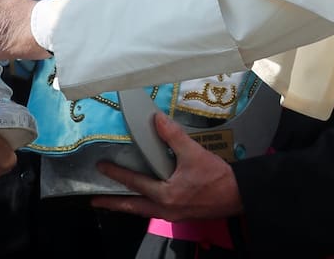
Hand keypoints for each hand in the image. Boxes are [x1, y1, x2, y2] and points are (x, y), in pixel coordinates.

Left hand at [92, 113, 243, 219]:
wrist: (238, 195)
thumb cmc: (217, 177)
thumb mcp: (194, 153)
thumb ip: (173, 136)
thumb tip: (157, 119)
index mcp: (166, 194)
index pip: (135, 182)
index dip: (117, 173)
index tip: (102, 167)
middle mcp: (165, 208)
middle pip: (133, 206)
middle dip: (113, 203)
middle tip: (95, 200)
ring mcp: (173, 214)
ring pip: (143, 211)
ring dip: (128, 205)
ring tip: (115, 202)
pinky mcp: (181, 214)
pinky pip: (154, 211)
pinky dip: (144, 206)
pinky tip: (144, 199)